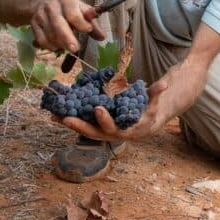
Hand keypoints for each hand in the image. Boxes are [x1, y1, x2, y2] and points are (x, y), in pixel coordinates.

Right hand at [30, 0, 104, 51]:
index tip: (88, 30)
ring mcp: (41, 15)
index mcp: (67, 1)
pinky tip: (57, 47)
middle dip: (67, 38)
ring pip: (50, 34)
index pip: (73, 13)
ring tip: (69, 46)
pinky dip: (50, 46)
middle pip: (58, 24)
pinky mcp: (33, 24)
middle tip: (75, 49)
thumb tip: (102, 37)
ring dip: (61, 44)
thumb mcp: (81, 10)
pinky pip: (41, 39)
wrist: (42, 1)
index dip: (81, 23)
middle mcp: (52, 6)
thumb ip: (92, 23)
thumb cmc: (68, 7)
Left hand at [52, 80, 168, 140]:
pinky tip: (57, 114)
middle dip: (80, 126)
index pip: (115, 128)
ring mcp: (104, 133)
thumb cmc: (150, 111)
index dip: (106, 120)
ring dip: (70, 124)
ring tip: (54, 116)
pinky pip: (83, 126)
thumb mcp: (154, 103)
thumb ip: (156, 94)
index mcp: (128, 131)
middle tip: (66, 118)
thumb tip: (164, 84)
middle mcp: (114, 135)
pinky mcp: (97, 128)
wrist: (148, 123)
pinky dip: (71, 121)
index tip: (97, 109)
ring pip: (85, 131)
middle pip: (95, 134)